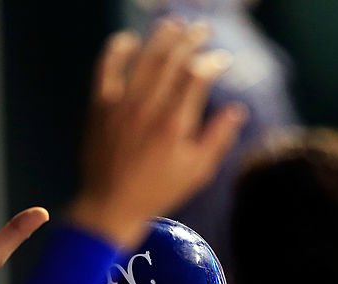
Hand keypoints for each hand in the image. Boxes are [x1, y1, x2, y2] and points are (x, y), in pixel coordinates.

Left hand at [67, 19, 247, 248]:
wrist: (110, 206)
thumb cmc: (158, 192)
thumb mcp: (196, 172)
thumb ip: (218, 138)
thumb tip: (238, 110)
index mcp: (175, 124)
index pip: (196, 76)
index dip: (212, 62)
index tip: (222, 60)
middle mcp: (148, 108)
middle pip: (172, 58)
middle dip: (191, 39)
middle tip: (202, 30)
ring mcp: (121, 104)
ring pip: (143, 57)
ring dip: (161, 36)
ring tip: (175, 25)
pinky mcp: (100, 106)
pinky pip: (107, 67)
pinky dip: (118, 49)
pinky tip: (130, 40)